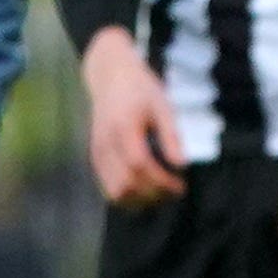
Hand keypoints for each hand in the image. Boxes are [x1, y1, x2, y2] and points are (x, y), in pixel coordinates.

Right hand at [81, 27, 187, 207]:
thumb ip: (171, 136)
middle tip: (176, 191)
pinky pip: (108, 186)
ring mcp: (97, 152)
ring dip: (140, 200)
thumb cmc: (141, 89)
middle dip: (154, 194)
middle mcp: (105, 144)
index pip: (140, 166)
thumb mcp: (163, 106)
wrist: (111, 77)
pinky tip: (148, 188)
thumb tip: (181, 165)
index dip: (161, 181)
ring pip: (114, 191)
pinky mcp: (95, 158)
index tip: (181, 186)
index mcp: (123, 128)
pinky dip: (129, 194)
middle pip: (126, 184)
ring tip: (163, 193)